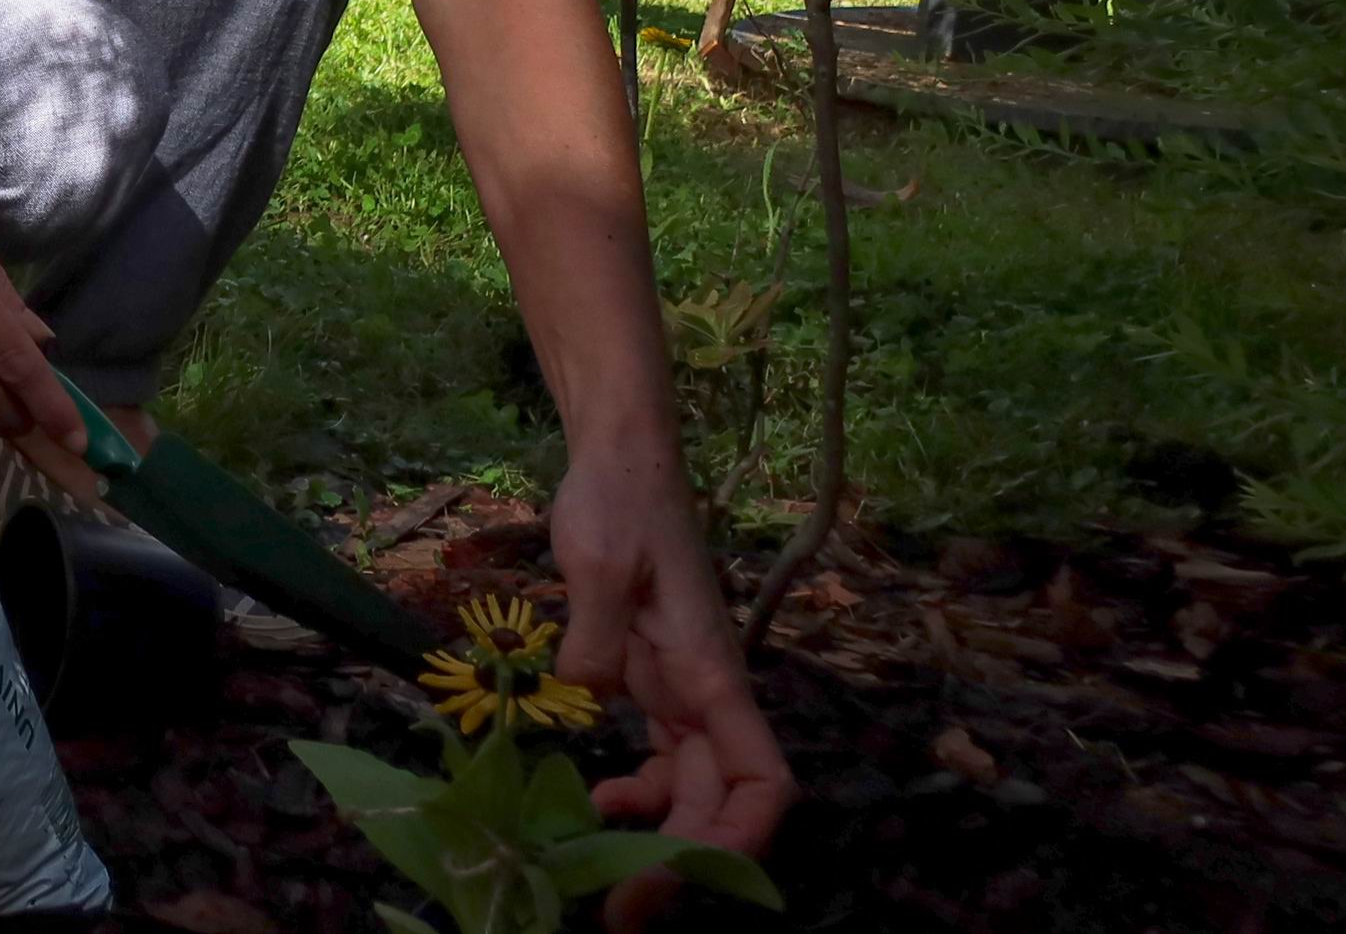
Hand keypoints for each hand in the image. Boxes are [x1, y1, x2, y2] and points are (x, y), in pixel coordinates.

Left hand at [551, 449, 794, 925]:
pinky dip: (634, 794)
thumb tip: (586, 704)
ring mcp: (682, 690)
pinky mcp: (649, 680)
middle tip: (614, 911)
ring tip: (593, 871)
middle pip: (721, 803)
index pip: (760, 780)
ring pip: (691, 790)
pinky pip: (659, 758)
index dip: (736, 841)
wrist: (618, 457)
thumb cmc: (619, 499)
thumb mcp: (599, 562)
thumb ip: (594, 641)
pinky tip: (588, 800)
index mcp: (712, 673)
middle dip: (681, 865)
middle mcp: (708, 693)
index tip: (675, 874)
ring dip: (657, 839)